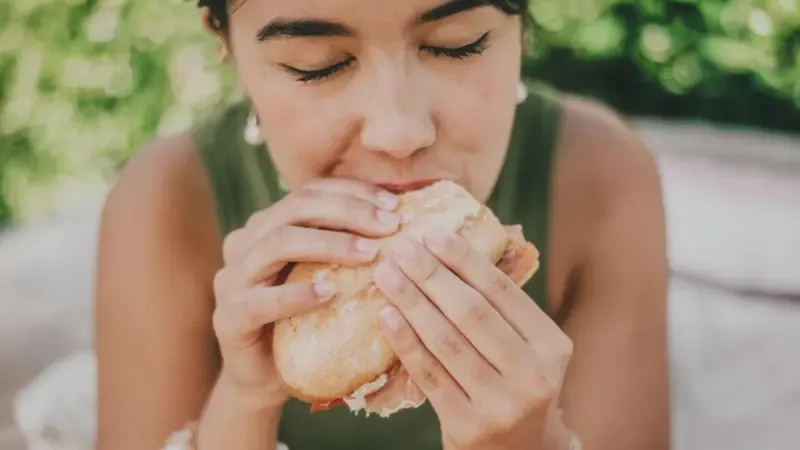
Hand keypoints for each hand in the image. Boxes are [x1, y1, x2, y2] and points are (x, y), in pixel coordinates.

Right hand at [212, 178, 400, 407]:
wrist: (267, 378)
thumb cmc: (307, 321)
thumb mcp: (328, 276)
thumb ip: (347, 246)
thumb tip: (402, 217)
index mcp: (266, 225)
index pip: (309, 192)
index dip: (352, 192)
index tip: (394, 204)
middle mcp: (244, 243)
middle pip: (294, 209)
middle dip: (347, 212)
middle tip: (390, 226)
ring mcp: (230, 279)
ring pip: (277, 244)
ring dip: (328, 244)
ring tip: (369, 254)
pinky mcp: (228, 318)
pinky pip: (260, 301)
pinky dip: (296, 294)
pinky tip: (329, 293)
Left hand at [372, 231, 573, 449]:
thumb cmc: (513, 387)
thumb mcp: (526, 350)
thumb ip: (499, 312)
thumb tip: (443, 252)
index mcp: (552, 345)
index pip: (502, 291)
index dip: (464, 259)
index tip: (432, 234)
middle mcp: (533, 375)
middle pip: (472, 312)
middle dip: (431, 275)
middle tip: (401, 249)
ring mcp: (501, 404)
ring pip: (447, 341)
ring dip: (411, 301)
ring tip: (386, 275)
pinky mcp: (468, 427)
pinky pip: (429, 375)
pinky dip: (405, 341)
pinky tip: (385, 315)